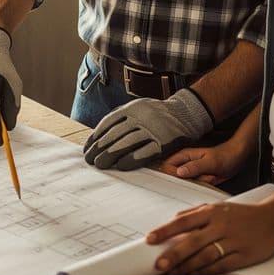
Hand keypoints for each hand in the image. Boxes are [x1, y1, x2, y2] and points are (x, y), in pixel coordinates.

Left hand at [83, 88, 212, 169]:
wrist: (185, 114)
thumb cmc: (157, 115)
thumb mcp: (139, 108)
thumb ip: (122, 118)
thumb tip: (100, 134)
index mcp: (132, 108)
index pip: (108, 123)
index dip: (96, 136)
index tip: (87, 148)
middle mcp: (140, 117)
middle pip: (115, 134)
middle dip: (100, 148)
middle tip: (90, 160)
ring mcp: (152, 129)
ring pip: (127, 143)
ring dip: (111, 155)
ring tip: (100, 164)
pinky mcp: (163, 142)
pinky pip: (145, 152)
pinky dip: (132, 159)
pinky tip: (121, 166)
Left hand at [146, 199, 273, 274]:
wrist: (273, 219)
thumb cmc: (242, 214)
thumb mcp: (218, 206)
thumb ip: (195, 212)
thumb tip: (175, 218)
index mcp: (212, 211)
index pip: (183, 221)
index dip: (166, 231)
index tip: (151, 239)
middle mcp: (220, 225)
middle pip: (192, 241)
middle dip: (173, 253)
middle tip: (159, 263)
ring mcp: (232, 241)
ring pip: (205, 256)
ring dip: (187, 265)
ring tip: (173, 271)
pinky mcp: (243, 256)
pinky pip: (222, 266)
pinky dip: (207, 271)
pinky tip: (195, 274)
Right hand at [162, 139, 248, 185]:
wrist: (237, 158)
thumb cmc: (224, 156)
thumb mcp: (209, 162)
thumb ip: (194, 167)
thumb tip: (179, 172)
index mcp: (184, 156)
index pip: (167, 166)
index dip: (169, 175)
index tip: (179, 181)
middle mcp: (186, 163)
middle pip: (177, 177)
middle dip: (189, 182)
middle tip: (203, 176)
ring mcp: (193, 171)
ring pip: (188, 184)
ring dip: (200, 183)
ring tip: (211, 175)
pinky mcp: (200, 178)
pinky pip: (197, 186)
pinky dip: (204, 186)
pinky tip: (213, 179)